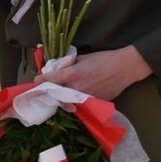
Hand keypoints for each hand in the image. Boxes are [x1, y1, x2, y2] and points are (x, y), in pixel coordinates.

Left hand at [35, 46, 150, 100]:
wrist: (124, 68)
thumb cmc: (105, 59)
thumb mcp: (85, 57)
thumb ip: (72, 64)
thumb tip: (62, 67)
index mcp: (72, 74)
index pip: (51, 79)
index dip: (42, 80)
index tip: (36, 81)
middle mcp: (76, 88)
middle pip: (57, 94)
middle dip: (52, 92)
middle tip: (48, 91)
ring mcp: (85, 97)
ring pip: (69, 102)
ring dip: (64, 99)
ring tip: (62, 97)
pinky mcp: (94, 102)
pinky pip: (82, 104)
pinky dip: (78, 101)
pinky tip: (78, 98)